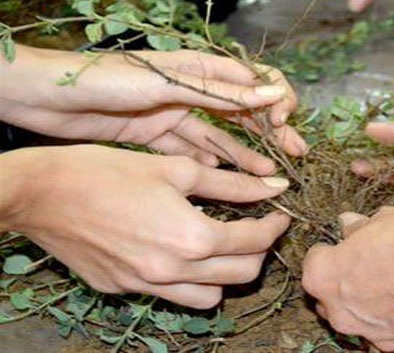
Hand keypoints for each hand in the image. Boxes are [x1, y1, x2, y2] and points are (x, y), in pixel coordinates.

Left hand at [0, 46, 305, 174]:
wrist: (46, 97)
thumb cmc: (108, 79)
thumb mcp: (171, 84)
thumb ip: (223, 91)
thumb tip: (275, 92)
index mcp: (200, 67)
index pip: (253, 79)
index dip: (275, 98)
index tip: (282, 123)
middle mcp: (192, 89)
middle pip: (243, 111)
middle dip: (271, 133)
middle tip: (295, 156)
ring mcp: (174, 113)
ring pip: (220, 136)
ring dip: (245, 154)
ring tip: (268, 176)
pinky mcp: (155, 135)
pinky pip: (190, 151)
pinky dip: (208, 164)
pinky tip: (223, 180)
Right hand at [0, 145, 290, 308]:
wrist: (41, 193)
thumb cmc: (108, 171)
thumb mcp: (177, 169)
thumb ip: (232, 184)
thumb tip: (274, 187)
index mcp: (191, 238)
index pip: (253, 242)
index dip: (274, 226)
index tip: (280, 212)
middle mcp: (172, 272)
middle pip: (241, 276)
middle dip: (258, 251)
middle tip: (256, 227)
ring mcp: (146, 286)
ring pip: (209, 297)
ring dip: (226, 273)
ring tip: (223, 244)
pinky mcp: (123, 289)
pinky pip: (172, 295)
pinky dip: (190, 280)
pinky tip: (183, 252)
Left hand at [302, 200, 393, 350]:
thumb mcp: (386, 217)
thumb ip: (361, 228)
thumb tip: (349, 224)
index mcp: (327, 277)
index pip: (314, 262)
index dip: (332, 249)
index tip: (349, 241)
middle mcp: (343, 313)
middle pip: (333, 298)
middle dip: (348, 282)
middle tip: (375, 261)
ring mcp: (376, 335)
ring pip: (365, 319)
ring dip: (376, 303)